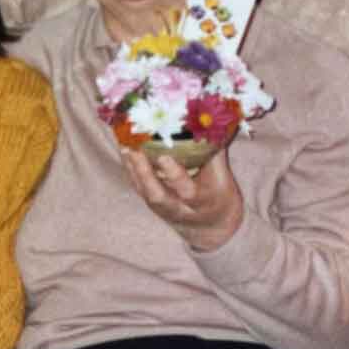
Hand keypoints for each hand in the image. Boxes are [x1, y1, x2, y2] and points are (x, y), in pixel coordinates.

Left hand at [121, 147, 243, 252]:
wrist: (210, 227)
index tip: (164, 156)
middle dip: (145, 174)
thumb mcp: (223, 178)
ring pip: (145, 192)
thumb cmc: (218, 196)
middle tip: (135, 150)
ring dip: (133, 169)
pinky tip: (125, 151)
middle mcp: (179, 208)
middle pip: (158, 196)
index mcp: (202, 202)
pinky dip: (130, 169)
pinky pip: (139, 188)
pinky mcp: (152, 204)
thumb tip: (211, 121)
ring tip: (126, 146)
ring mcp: (163, 208)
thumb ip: (215, 152)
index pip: (187, 191)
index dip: (174, 175)